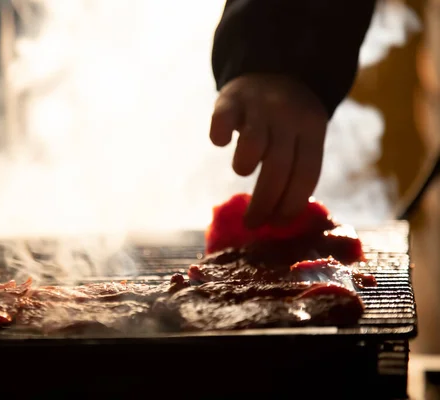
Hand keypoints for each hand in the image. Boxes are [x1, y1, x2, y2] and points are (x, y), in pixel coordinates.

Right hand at [210, 74, 328, 228]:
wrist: (273, 68)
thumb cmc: (286, 119)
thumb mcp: (304, 136)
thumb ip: (296, 167)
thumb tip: (280, 219)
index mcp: (312, 128)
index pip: (307, 173)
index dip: (292, 204)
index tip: (277, 224)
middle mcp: (288, 116)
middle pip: (279, 167)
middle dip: (265, 202)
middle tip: (252, 222)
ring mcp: (259, 105)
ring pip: (254, 144)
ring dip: (245, 166)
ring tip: (243, 170)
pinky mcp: (231, 98)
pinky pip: (223, 122)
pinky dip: (220, 136)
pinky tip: (221, 142)